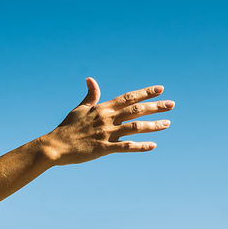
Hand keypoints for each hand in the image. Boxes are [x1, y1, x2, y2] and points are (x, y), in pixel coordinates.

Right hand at [42, 78, 173, 165]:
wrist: (55, 146)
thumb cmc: (67, 127)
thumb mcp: (79, 109)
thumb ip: (90, 96)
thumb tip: (90, 79)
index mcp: (102, 108)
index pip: (128, 97)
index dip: (145, 92)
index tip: (160, 89)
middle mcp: (107, 118)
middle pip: (136, 109)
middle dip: (156, 106)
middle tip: (172, 105)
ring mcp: (106, 133)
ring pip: (135, 127)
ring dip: (153, 125)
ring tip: (167, 124)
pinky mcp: (103, 148)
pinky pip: (125, 147)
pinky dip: (140, 146)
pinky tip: (152, 145)